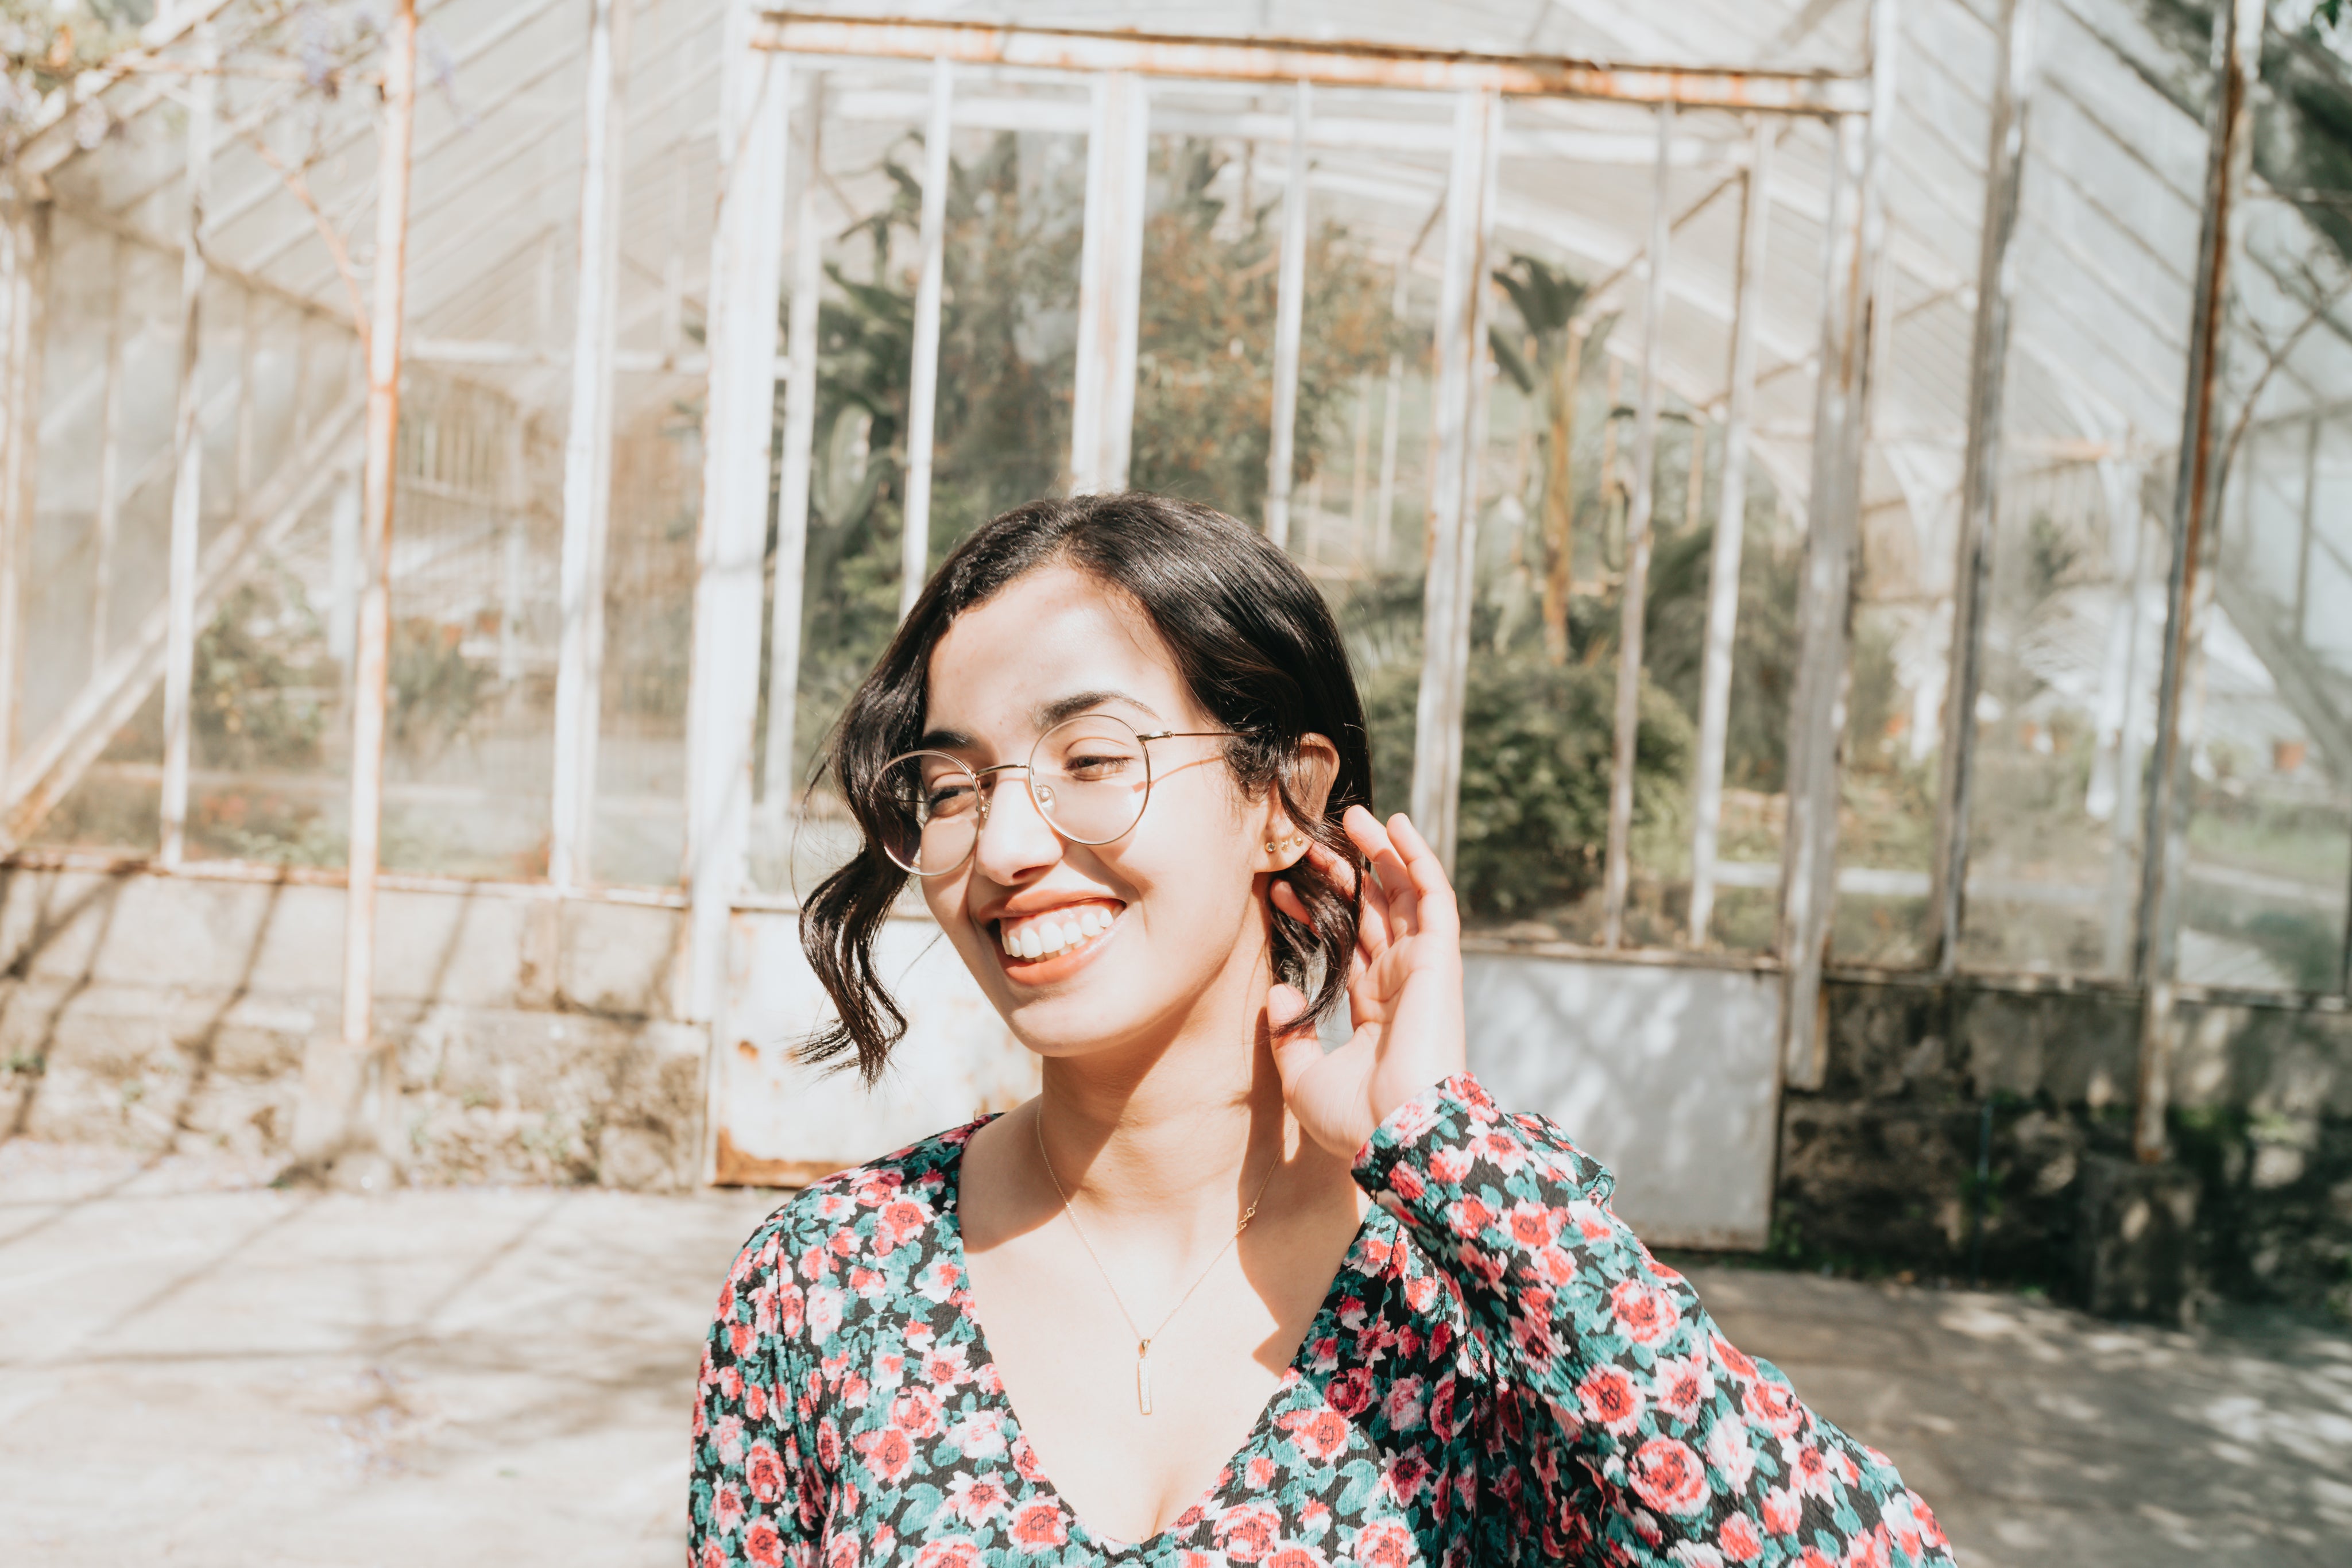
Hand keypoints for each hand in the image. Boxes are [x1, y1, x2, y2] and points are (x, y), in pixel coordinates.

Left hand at [1267, 805, 1467, 1158]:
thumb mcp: (1304, 1079)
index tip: (1280, 892)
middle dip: (1346, 875)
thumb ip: (1290, 1034)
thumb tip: (1278, 990)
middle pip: (1375, 914)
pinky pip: (1432, 897)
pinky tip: (1396, 826)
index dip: (1317, 915)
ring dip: (1382, 854)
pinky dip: (1417, 859)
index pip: (1348, 947)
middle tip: (1312, 843)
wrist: (1400, 1134)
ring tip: (1353, 817)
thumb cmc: (1356, 1121)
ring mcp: (1423, 968)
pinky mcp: (1439, 958)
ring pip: (1404, 896)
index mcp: (1375, 1011)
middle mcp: (1401, 983)